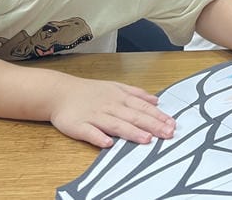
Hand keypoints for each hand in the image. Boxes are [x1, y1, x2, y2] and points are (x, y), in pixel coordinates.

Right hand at [48, 76, 174, 147]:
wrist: (59, 92)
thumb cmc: (89, 91)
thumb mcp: (115, 86)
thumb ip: (136, 94)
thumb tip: (156, 100)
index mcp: (119, 97)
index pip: (142, 107)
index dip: (158, 116)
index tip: (172, 124)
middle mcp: (110, 106)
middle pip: (134, 116)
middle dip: (152, 125)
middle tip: (168, 134)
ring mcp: (95, 116)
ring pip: (116, 124)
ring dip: (132, 132)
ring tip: (146, 139)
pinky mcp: (79, 125)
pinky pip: (90, 132)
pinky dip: (98, 137)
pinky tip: (108, 144)